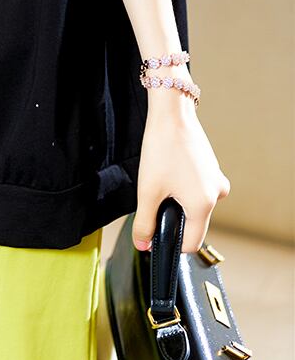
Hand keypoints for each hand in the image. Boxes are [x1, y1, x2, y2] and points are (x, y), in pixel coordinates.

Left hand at [132, 96, 230, 253]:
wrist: (172, 113)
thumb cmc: (162, 148)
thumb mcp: (147, 190)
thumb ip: (144, 223)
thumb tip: (143, 245)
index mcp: (204, 205)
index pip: (192, 243)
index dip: (171, 242)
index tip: (156, 230)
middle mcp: (216, 194)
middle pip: (195, 223)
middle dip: (174, 217)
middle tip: (156, 197)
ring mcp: (216, 179)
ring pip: (196, 205)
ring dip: (179, 200)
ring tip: (163, 179)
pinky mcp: (212, 168)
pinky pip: (199, 188)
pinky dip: (185, 186)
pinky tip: (171, 170)